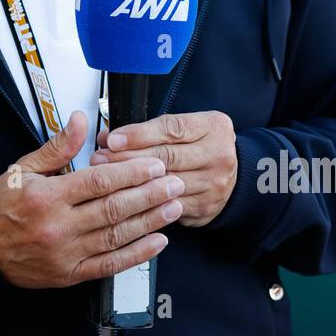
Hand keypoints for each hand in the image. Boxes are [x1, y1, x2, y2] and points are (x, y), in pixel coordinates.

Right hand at [0, 110, 185, 289]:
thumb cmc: (1, 207)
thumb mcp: (23, 168)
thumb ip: (57, 147)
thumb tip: (80, 121)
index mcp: (47, 197)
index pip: (99, 182)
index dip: (131, 173)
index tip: (154, 165)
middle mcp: (58, 226)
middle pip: (114, 208)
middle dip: (149, 195)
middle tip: (174, 183)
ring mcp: (66, 253)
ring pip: (116, 236)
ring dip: (149, 222)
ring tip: (173, 208)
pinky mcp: (70, 274)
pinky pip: (109, 265)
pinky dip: (136, 255)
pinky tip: (157, 242)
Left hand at [90, 110, 237, 228]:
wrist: (235, 178)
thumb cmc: (200, 148)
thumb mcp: (186, 128)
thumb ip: (152, 130)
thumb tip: (110, 138)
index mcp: (213, 127)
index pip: (171, 128)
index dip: (139, 134)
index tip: (113, 139)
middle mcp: (217, 155)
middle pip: (166, 156)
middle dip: (127, 158)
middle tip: (100, 158)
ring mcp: (213, 184)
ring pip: (164, 184)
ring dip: (130, 182)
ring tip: (105, 180)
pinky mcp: (204, 208)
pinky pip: (167, 206)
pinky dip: (143, 203)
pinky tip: (123, 199)